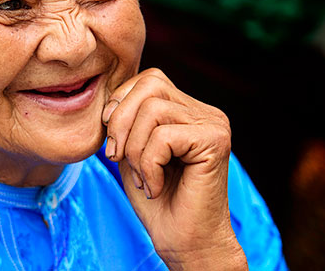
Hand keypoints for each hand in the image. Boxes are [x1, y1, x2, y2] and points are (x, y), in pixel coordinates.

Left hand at [102, 68, 247, 270]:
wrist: (186, 244)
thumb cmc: (158, 202)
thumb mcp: (132, 151)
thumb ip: (127, 119)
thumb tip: (110, 98)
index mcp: (189, 110)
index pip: (149, 79)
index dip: (121, 104)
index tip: (113, 143)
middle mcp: (206, 112)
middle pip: (150, 85)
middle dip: (121, 121)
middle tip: (117, 158)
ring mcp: (213, 124)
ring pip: (153, 110)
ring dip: (134, 149)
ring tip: (143, 177)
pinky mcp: (214, 141)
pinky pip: (163, 137)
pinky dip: (148, 165)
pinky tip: (155, 186)